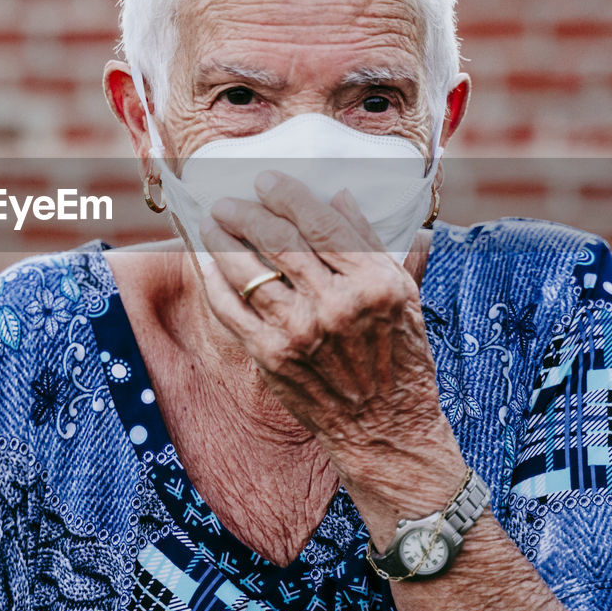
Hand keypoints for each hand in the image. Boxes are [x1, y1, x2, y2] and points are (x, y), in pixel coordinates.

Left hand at [198, 169, 445, 455]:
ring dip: (221, 240)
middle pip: (278, 241)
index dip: (288, 195)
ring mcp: (300, 332)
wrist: (386, 431)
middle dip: (245, 212)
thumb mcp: (405, 297)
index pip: (321, 224)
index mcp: (374, 283)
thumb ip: (375, 244)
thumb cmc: (400, 360)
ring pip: (248, 271)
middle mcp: (336, 305)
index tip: (266, 180)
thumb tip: (342, 196)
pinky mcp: (271, 357)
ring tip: (210, 222)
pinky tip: (206, 263)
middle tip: (228, 200)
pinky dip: (213, 281)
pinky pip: (230, 310)